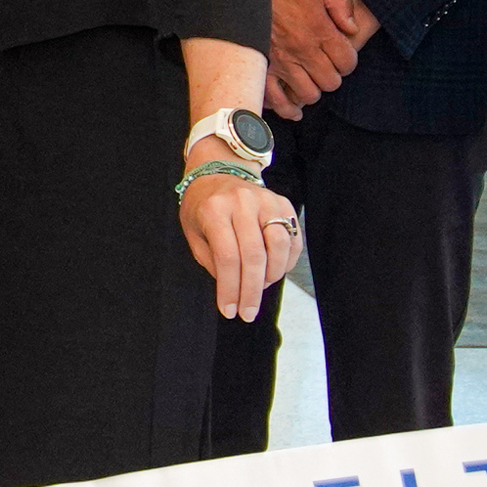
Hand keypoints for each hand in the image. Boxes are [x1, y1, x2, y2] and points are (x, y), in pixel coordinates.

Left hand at [178, 164, 300, 318]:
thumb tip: (234, 292)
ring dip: (271, 277)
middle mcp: (242, 202)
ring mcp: (266, 200)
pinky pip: (292, 239)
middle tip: (248, 313)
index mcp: (214, 210)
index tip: (230, 311)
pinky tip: (273, 273)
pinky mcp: (283, 203)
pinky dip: (286, 262)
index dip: (230, 289)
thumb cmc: (202, 208)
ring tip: (259, 289)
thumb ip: (213, 263)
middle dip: (252, 291)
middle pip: (254, 256)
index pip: (227, 257)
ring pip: (278, 247)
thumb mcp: (195, 235)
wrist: (216, 173)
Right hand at [264, 0, 373, 113]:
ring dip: (312, 90)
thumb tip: (352, 28)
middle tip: (324, 68)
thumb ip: (341, 4)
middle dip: (331, 76)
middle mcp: (303, 51)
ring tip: (309, 81)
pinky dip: (287, 108)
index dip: (348, 61)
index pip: (347, 62)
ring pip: (308, 95)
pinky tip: (294, 108)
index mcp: (319, 30)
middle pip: (330, 82)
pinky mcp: (263, 71)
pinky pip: (277, 100)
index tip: (341, 56)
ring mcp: (282, 64)